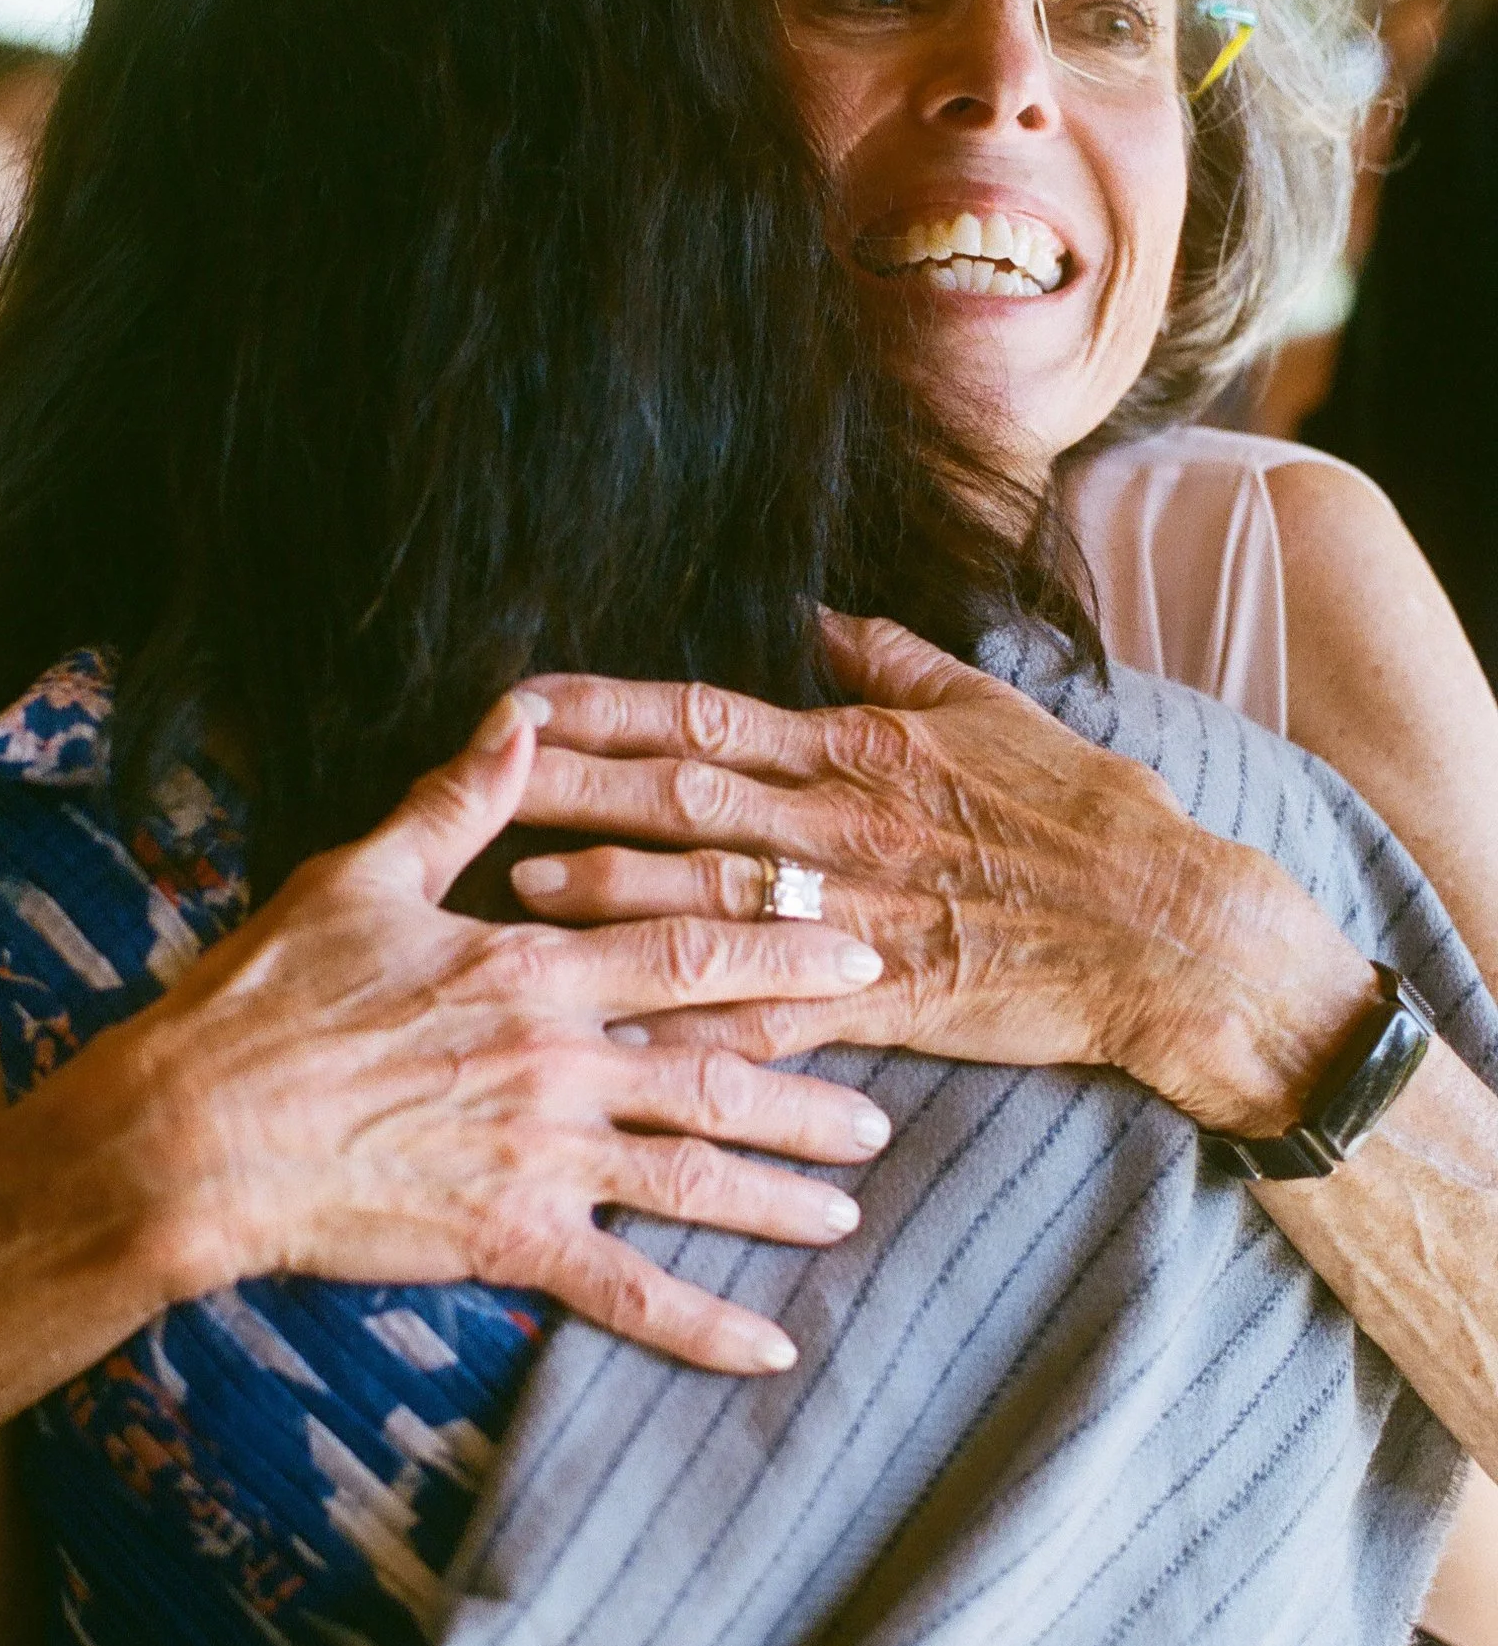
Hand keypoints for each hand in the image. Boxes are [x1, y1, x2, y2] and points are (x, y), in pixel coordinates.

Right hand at [0, 692, 899, 1377]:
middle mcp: (557, 1060)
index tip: (860, 947)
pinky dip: (705, 1325)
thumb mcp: (361, 875)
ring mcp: (539, 1155)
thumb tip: (521, 718)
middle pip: (719, 1066)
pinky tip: (771, 1348)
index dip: (786, 944)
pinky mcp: (507, 1239)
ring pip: (695, 1176)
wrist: (192, 1130)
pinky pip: (628, 1290)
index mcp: (531, 965)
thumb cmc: (266, 997)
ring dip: (782, 1193)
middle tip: (885, 1102)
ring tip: (850, 1205)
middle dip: (811, 1086)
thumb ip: (457, 801)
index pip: (690, 945)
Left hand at [505, 616, 1379, 1139]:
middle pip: (680, 797)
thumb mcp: (989, 706)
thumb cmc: (1083, 811)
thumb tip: (815, 616)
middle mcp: (842, 824)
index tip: (522, 700)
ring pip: (707, 897)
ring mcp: (856, 914)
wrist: (1168, 926)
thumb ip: (890, 660)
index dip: (606, 709)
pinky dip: (695, 1022)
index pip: (703, 716)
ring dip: (611, 891)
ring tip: (518, 888)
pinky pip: (769, 1016)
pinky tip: (622, 1029)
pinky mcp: (883, 1001)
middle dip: (572, 786)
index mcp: (857, 749)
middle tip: (477, 782)